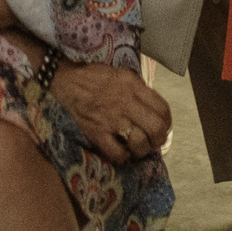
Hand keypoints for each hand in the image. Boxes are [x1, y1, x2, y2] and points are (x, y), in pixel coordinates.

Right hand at [48, 60, 170, 165]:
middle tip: (152, 142)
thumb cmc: (94, 76)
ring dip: (142, 150)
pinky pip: (118, 154)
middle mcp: (125, 102)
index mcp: (133, 85)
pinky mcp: (96, 132)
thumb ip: (138, 89)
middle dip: (159, 139)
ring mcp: (111, 119)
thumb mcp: (121, 74)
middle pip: (156, 128)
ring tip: (137, 148)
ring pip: (140, 143)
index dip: (167, 122)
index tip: (162, 127)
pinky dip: (123, 157)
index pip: (163, 108)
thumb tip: (152, 107)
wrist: (65, 80)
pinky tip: (122, 152)